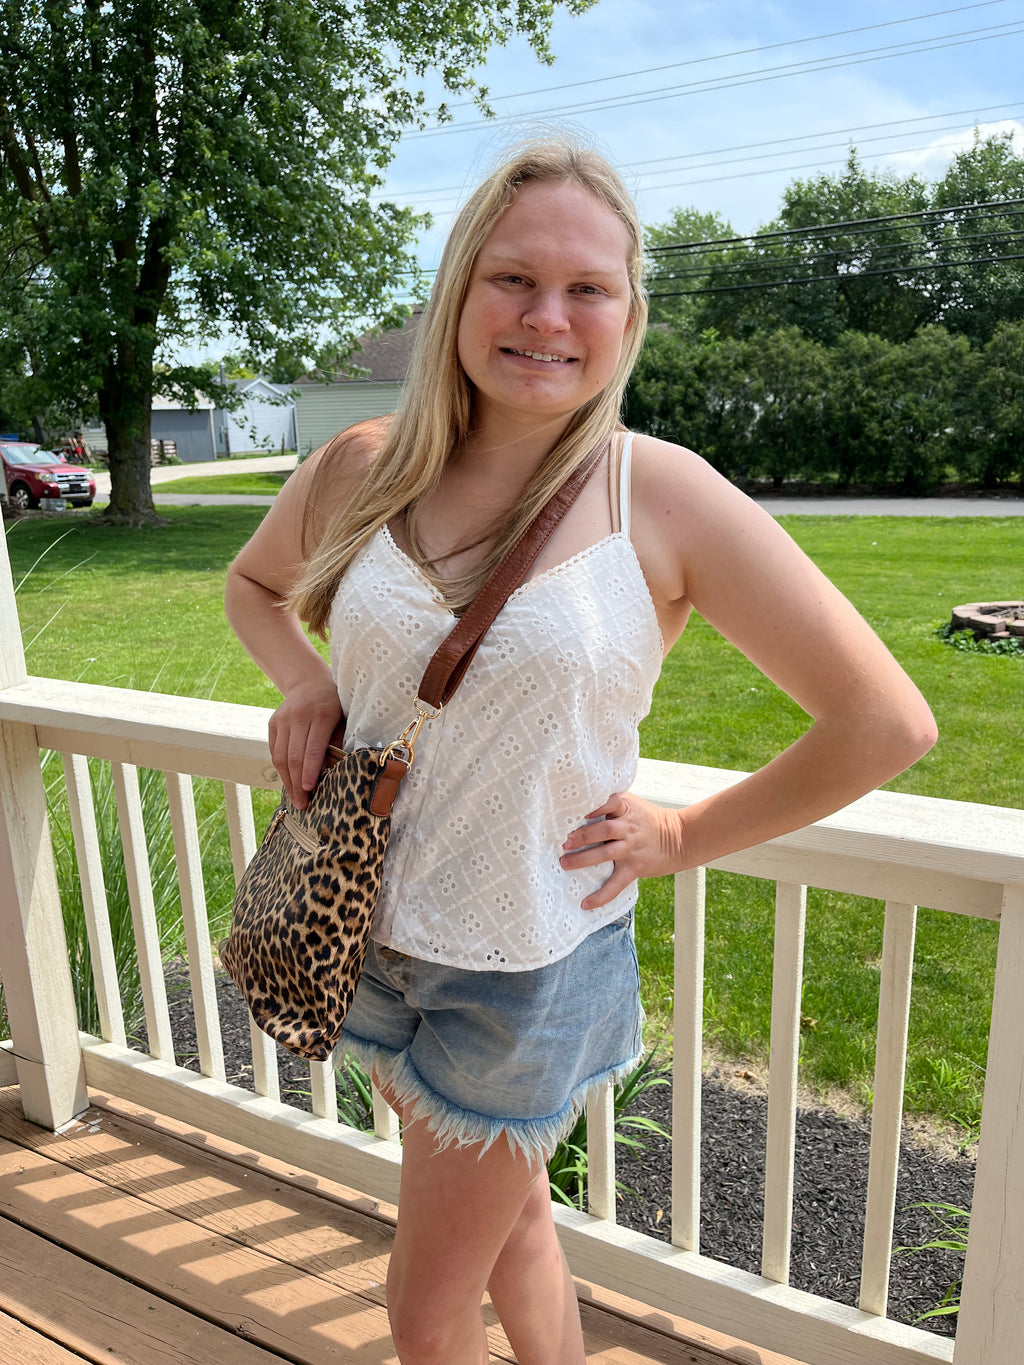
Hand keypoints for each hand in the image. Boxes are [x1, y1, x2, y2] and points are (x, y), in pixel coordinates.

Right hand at [268, 681, 343, 809]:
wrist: (309, 681)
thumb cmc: (333, 705)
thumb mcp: (343, 720)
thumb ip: (338, 744)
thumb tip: (336, 773)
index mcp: (322, 715)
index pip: (313, 749)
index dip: (309, 772)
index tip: (309, 790)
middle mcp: (299, 717)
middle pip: (293, 756)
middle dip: (297, 784)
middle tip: (303, 805)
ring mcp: (283, 720)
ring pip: (280, 756)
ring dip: (286, 781)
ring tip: (295, 799)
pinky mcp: (273, 724)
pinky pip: (274, 751)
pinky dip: (281, 769)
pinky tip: (288, 782)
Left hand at [559, 792, 685, 910]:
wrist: (678, 839)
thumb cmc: (649, 819)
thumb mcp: (633, 803)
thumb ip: (611, 800)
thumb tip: (583, 794)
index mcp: (626, 809)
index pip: (610, 802)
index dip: (594, 806)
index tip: (577, 809)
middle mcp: (628, 828)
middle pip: (604, 830)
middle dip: (583, 836)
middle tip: (564, 842)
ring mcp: (631, 849)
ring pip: (606, 854)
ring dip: (583, 859)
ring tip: (565, 863)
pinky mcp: (634, 868)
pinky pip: (616, 884)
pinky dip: (601, 896)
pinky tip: (586, 903)